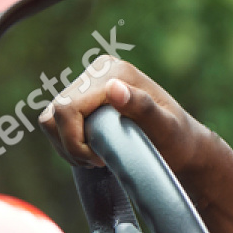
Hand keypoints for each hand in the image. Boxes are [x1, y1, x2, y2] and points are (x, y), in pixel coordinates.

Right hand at [39, 59, 232, 232]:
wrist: (183, 145)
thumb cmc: (178, 140)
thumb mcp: (166, 128)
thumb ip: (142, 108)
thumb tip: (113, 88)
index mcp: (115, 72)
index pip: (68, 109)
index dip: (76, 141)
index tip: (100, 161)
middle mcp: (99, 71)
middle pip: (55, 115)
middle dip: (72, 145)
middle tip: (100, 162)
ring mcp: (88, 83)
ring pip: (50, 120)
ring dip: (69, 146)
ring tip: (97, 158)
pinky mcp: (82, 98)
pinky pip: (54, 124)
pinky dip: (68, 143)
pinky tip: (92, 151)